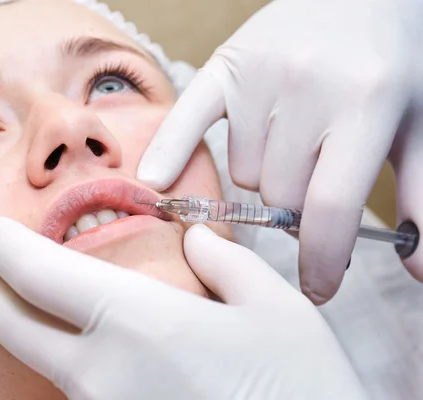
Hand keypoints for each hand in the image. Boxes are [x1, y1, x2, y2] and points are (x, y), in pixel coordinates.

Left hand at [0, 217, 365, 399]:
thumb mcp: (274, 308)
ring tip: (2, 308)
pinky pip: (73, 397)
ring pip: (38, 366)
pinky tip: (65, 358)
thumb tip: (195, 241)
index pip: (43, 274)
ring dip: (12, 331)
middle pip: (15, 327)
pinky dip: (54, 370)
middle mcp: (103, 374)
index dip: (6, 248)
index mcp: (139, 323)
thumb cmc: (300, 387)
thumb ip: (226, 262)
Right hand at [137, 0, 422, 303]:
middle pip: (280, 197)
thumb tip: (417, 268)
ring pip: (244, 173)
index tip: (318, 289)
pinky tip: (157, 181)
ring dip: (264, 176)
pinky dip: (172, 153)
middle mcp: (306, 87)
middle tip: (314, 183)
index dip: (323, 261)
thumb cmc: (394, 62)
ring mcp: (259, 75)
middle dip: (298, 207)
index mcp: (365, 101)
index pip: (329, 207)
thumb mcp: (420, 126)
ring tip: (287, 143)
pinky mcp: (225, 66)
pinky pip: (187, 121)